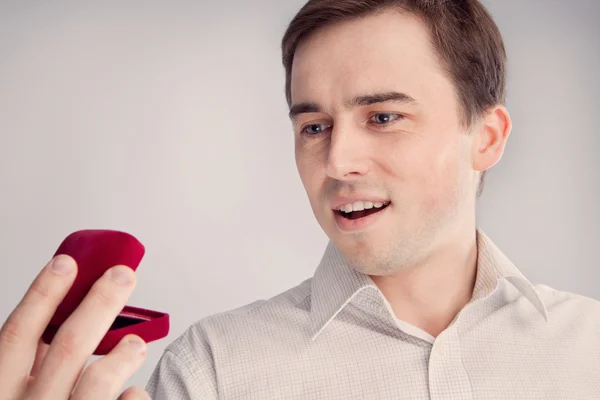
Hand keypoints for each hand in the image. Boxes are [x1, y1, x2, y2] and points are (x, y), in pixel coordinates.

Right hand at [0, 255, 149, 399]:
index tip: (66, 262)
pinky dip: (133, 394)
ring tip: (134, 345)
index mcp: (2, 391)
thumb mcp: (15, 392)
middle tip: (123, 275)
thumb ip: (32, 363)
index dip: (42, 294)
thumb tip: (59, 312)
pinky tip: (130, 391)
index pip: (18, 334)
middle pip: (70, 345)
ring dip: (124, 353)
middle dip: (100, 303)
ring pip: (101, 378)